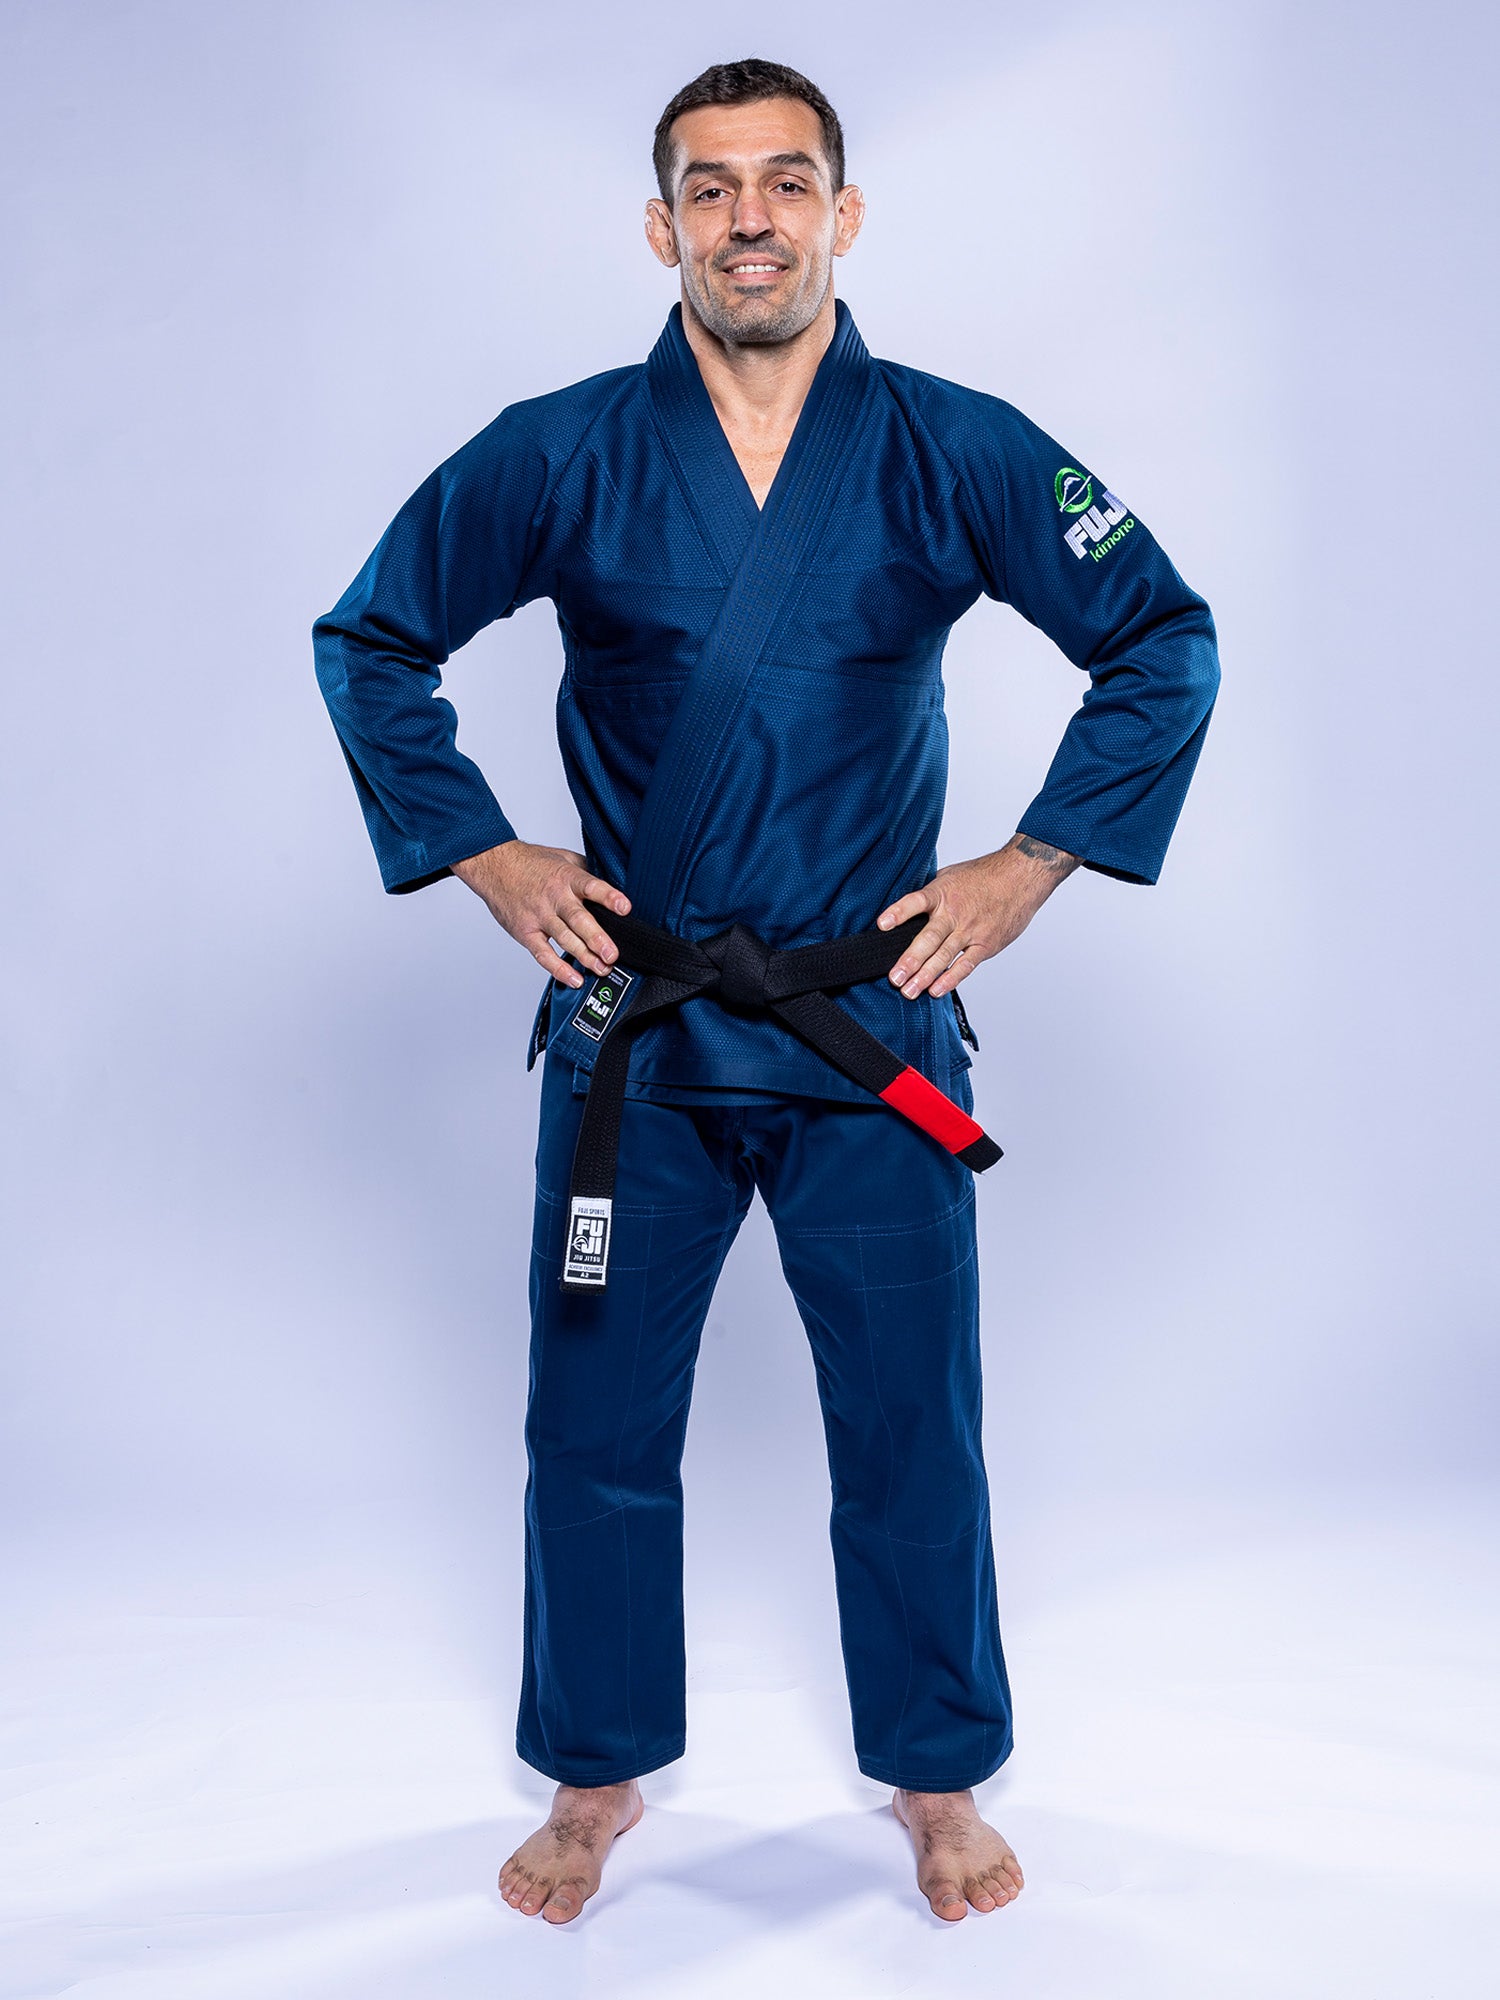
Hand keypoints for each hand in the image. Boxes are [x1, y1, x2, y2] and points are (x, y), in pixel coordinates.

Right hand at [450, 840, 630, 986]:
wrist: (495, 865)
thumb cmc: (530, 862)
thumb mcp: (563, 857)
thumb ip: (586, 870)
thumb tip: (613, 882)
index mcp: (566, 877)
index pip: (591, 886)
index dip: (609, 897)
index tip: (625, 908)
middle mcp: (554, 897)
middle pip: (578, 919)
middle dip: (597, 938)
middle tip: (612, 954)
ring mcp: (539, 916)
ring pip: (564, 939)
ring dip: (584, 956)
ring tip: (602, 968)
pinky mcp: (526, 932)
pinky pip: (543, 954)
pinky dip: (558, 969)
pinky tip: (574, 978)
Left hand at [876, 834, 1079, 999]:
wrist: (1021, 876)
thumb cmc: (984, 875)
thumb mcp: (951, 875)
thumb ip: (931, 894)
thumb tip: (908, 909)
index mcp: (942, 893)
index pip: (916, 902)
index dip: (899, 912)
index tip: (882, 925)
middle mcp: (954, 913)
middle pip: (928, 939)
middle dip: (909, 960)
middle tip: (895, 978)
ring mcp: (970, 930)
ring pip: (944, 956)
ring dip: (925, 975)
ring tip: (909, 991)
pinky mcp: (986, 944)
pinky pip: (965, 965)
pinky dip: (950, 978)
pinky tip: (936, 990)